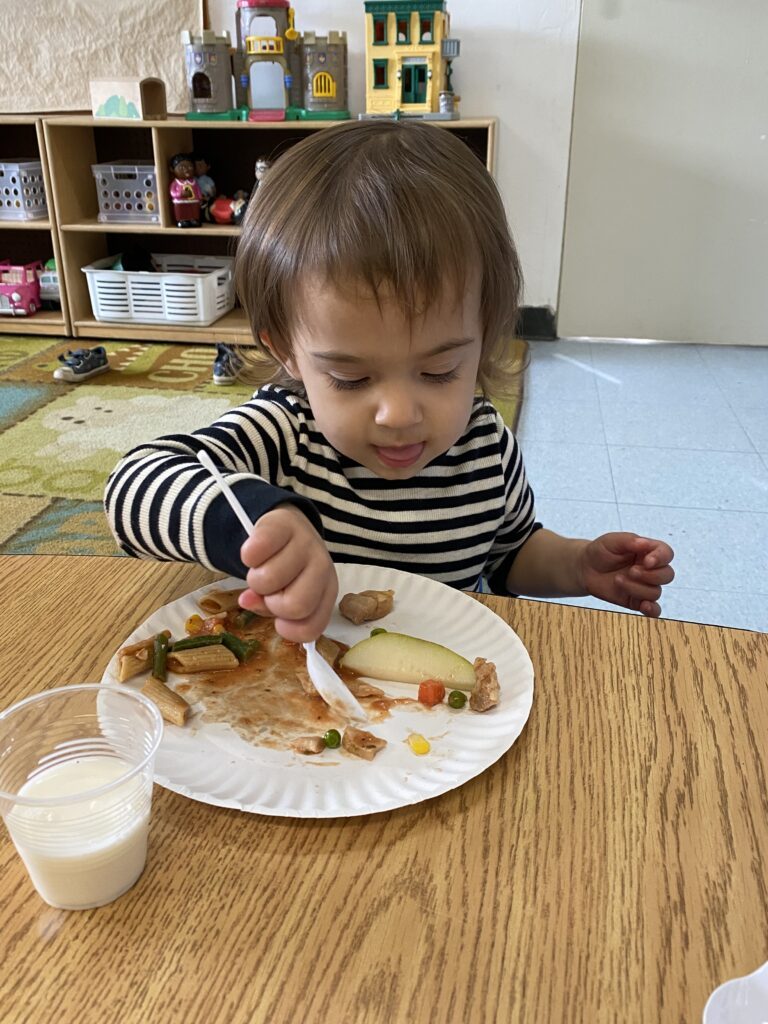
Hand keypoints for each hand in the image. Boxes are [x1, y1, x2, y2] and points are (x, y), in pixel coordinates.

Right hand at [238, 505, 337, 641]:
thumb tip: (247, 601)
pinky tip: (255, 554)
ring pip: (270, 579)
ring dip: (256, 579)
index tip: (277, 620)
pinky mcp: (283, 525)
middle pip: (295, 606)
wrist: (289, 527)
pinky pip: (256, 551)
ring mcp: (306, 544)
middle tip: (269, 591)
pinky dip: (248, 556)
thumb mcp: (285, 593)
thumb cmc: (289, 568)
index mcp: (327, 591)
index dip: (288, 630)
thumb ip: (268, 607)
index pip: (311, 628)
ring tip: (261, 569)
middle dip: (272, 603)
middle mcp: (323, 568)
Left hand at [578, 532, 674, 617]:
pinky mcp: (637, 601)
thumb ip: (629, 540)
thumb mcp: (611, 541)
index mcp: (648, 551)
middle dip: (650, 575)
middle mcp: (650, 570)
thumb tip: (645, 543)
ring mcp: (644, 586)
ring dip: (637, 588)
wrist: (586, 569)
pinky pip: (654, 610)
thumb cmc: (600, 551)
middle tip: (630, 571)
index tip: (647, 561)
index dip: (661, 558)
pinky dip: (652, 610)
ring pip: (655, 592)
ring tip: (617, 580)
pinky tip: (644, 606)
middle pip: (667, 575)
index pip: (666, 554)